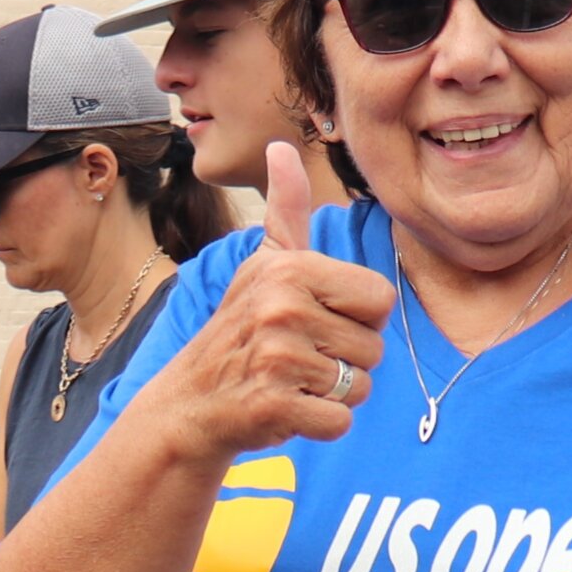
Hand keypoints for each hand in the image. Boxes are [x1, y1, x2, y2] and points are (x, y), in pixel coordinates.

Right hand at [143, 142, 393, 465]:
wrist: (192, 401)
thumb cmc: (241, 328)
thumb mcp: (263, 264)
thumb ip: (285, 209)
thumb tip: (282, 146)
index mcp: (290, 269)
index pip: (380, 298)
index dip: (357, 316)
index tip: (318, 319)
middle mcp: (282, 308)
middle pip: (374, 346)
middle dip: (345, 360)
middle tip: (300, 356)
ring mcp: (276, 358)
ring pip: (360, 386)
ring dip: (332, 393)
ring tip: (292, 381)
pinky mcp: (274, 405)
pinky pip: (339, 422)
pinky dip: (321, 425)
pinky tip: (288, 408)